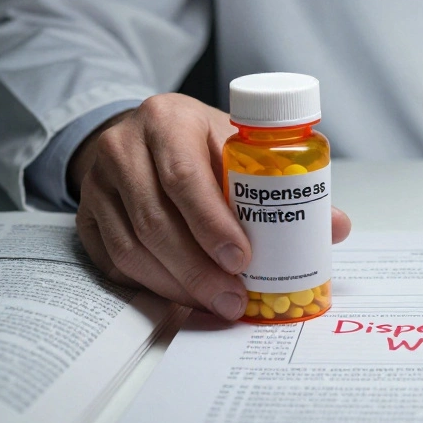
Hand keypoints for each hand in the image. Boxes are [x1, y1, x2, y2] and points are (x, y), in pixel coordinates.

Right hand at [70, 93, 351, 319]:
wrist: (142, 137)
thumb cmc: (201, 143)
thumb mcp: (239, 145)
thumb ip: (285, 185)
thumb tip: (335, 227)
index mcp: (168, 119)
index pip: (185, 176)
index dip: (212, 224)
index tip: (242, 260)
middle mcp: (124, 146)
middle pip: (155, 219)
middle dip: (199, 268)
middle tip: (233, 298)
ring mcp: (98, 184)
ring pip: (132, 246)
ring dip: (178, 283)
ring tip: (216, 303)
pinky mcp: (86, 216)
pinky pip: (114, 262)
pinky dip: (153, 286)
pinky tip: (184, 298)